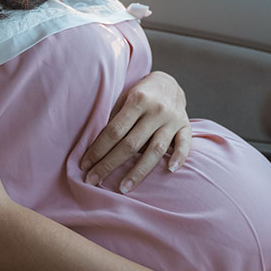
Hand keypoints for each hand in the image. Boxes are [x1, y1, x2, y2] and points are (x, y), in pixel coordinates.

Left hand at [81, 71, 191, 193]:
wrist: (169, 83)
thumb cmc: (140, 94)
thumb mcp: (124, 97)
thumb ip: (115, 119)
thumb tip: (97, 146)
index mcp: (138, 100)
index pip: (114, 131)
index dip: (98, 149)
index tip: (85, 165)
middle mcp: (157, 111)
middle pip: (131, 144)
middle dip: (110, 164)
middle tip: (93, 180)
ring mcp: (173, 120)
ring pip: (155, 150)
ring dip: (138, 171)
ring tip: (123, 187)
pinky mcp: (186, 126)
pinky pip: (185, 144)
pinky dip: (179, 157)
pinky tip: (170, 170)